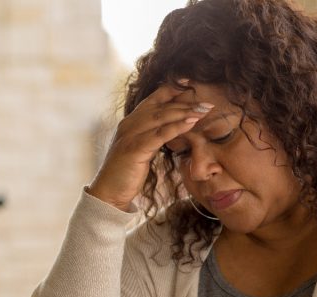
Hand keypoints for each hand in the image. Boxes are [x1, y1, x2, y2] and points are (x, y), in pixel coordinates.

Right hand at [88, 80, 212, 210]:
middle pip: (161, 106)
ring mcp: (130, 135)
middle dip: (185, 102)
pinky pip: (159, 135)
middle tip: (207, 101)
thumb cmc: (127, 172)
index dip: (173, 88)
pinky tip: (191, 123)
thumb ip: (154, 136)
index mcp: (131, 121)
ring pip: (161, 117)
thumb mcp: (142, 149)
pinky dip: (176, 127)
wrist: (109, 193)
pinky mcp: (134, 149)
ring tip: (204, 109)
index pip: (154, 98)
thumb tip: (174, 129)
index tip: (192, 82)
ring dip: (185, 112)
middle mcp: (129, 124)